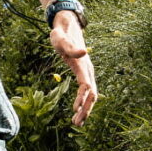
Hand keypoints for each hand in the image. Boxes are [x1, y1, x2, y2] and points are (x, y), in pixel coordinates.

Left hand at [48, 10, 97, 124]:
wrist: (68, 26)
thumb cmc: (61, 33)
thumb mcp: (60, 38)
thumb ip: (70, 47)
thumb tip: (84, 52)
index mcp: (82, 65)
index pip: (86, 86)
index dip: (81, 99)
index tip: (75, 110)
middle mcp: (88, 70)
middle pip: (91, 94)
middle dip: (85, 110)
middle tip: (76, 123)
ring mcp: (87, 72)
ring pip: (91, 95)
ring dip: (86, 109)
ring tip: (77, 122)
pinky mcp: (84, 73)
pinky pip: (87, 91)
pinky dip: (84, 102)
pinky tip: (78, 111)